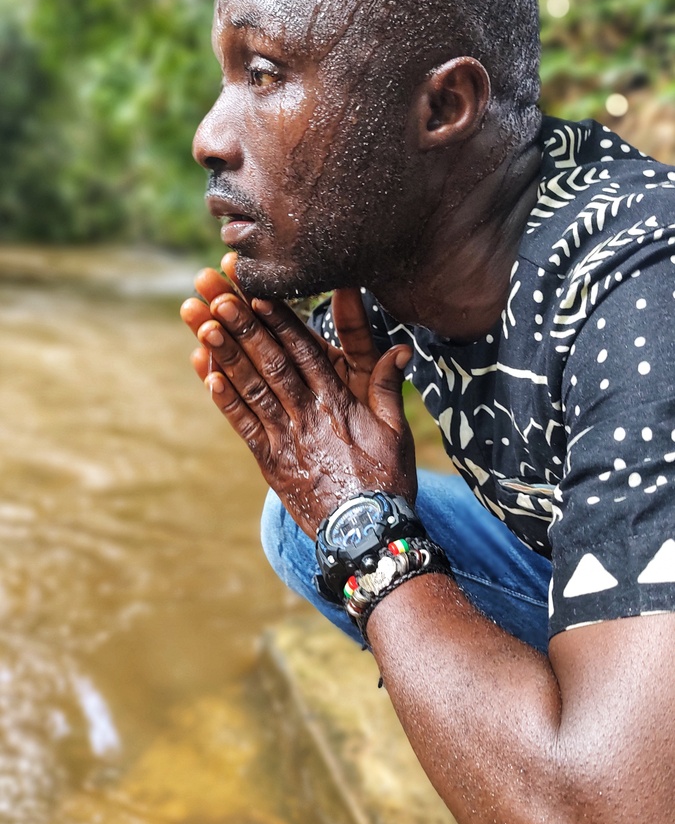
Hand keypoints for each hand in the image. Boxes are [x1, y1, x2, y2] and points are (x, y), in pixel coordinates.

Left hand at [180, 270, 414, 537]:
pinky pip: (244, 426)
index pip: (305, 350)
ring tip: (200, 320)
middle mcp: (309, 414)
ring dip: (224, 352)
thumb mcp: (396, 430)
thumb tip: (401, 348)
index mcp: (339, 401)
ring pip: (252, 387)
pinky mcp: (271, 462)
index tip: (257, 289)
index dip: (280, 318)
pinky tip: (205, 374)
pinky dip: (225, 400)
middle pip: (271, 360)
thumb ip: (389, 386)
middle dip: (241, 321)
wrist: (367, 534)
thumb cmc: (387, 480)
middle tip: (214, 289)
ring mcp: (286, 438)